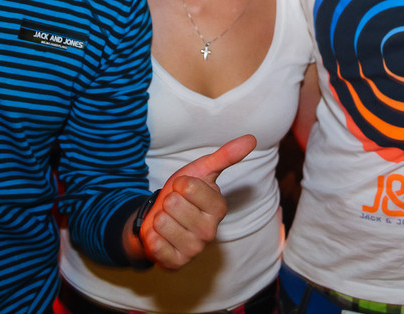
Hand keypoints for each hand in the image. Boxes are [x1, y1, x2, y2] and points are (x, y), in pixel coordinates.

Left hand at [136, 134, 255, 269]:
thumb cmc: (181, 194)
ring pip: (163, 223)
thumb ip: (225, 156)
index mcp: (218, 208)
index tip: (183, 189)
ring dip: (159, 218)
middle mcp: (210, 231)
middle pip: (174, 205)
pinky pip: (156, 244)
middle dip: (168, 201)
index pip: (189, 187)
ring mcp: (194, 249)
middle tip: (174, 207)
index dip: (180, 184)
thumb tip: (252, 139)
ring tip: (168, 220)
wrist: (158, 218)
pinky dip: (151, 237)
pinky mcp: (176, 263)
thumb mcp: (200, 171)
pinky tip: (160, 236)